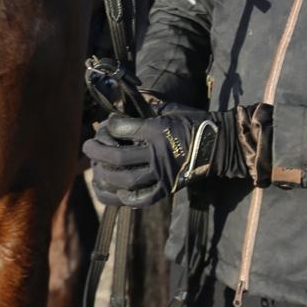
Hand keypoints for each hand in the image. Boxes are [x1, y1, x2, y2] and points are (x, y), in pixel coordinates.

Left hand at [83, 102, 275, 206]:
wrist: (219, 145)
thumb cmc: (194, 123)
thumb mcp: (171, 109)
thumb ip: (147, 110)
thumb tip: (123, 107)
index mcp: (158, 131)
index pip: (123, 129)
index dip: (110, 126)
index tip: (107, 124)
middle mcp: (159, 155)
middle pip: (118, 158)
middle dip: (97, 152)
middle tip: (87, 146)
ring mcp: (163, 175)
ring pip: (125, 180)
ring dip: (105, 176)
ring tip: (95, 169)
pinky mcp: (167, 189)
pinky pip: (141, 199)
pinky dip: (123, 198)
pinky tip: (112, 191)